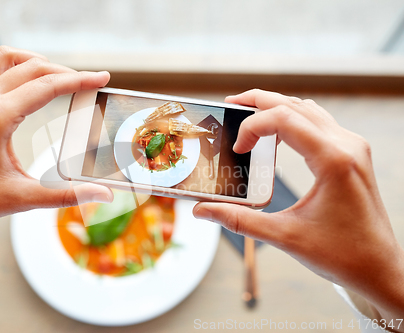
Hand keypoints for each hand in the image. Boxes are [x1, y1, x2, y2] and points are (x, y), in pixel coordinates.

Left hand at [0, 46, 112, 263]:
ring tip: (60, 78)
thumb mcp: (20, 198)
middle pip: (32, 68)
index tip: (102, 77)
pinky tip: (23, 78)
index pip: (47, 86)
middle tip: (90, 82)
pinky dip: (12, 64)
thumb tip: (103, 194)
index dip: (79, 80)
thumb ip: (66, 195)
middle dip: (65, 72)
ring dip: (38, 63)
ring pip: (9, 59)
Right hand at [193, 89, 403, 324]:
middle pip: (295, 105)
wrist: (380, 268)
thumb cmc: (342, 254)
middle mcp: (347, 145)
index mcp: (333, 159)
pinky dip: (293, 121)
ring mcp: (353, 147)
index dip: (252, 126)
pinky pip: (319, 123)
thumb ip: (239, 220)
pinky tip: (277, 135)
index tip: (238, 148)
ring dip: (277, 108)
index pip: (284, 119)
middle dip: (259, 101)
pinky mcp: (352, 154)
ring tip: (249, 115)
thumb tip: (202, 211)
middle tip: (230, 104)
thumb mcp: (284, 236)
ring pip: (309, 110)